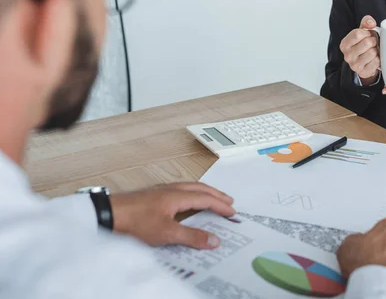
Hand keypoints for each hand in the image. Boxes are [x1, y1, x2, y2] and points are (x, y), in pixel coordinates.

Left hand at [110, 182, 235, 249]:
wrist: (109, 214)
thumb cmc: (135, 221)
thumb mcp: (166, 233)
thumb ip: (191, 236)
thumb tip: (213, 240)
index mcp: (178, 195)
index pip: (206, 198)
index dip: (220, 205)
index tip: (232, 212)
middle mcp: (171, 189)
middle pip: (200, 188)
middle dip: (216, 195)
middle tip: (229, 201)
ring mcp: (161, 190)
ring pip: (189, 187)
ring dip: (204, 193)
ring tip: (212, 199)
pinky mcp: (153, 195)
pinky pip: (180, 190)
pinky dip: (191, 194)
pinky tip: (187, 201)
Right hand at [339, 15, 379, 85]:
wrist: (364, 63)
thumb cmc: (363, 45)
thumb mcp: (362, 31)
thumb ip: (366, 22)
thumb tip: (371, 23)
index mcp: (344, 44)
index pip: (357, 33)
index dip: (367, 33)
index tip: (368, 35)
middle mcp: (347, 55)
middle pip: (367, 42)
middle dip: (373, 41)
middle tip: (372, 44)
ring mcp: (354, 65)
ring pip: (372, 52)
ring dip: (376, 51)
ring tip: (372, 51)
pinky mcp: (363, 72)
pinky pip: (376, 62)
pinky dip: (378, 59)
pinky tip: (373, 59)